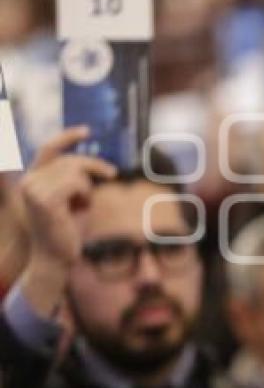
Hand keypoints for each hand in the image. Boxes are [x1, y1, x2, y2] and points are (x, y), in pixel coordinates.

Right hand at [19, 127, 116, 265]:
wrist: (57, 256)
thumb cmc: (67, 228)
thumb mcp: (71, 197)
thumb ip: (73, 177)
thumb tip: (92, 163)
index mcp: (32, 178)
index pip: (49, 149)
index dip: (68, 137)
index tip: (87, 130)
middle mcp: (28, 181)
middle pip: (71, 159)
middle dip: (95, 166)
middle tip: (111, 174)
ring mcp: (33, 190)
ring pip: (76, 171)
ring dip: (88, 187)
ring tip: (81, 204)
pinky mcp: (44, 200)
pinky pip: (78, 183)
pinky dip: (86, 194)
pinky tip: (80, 209)